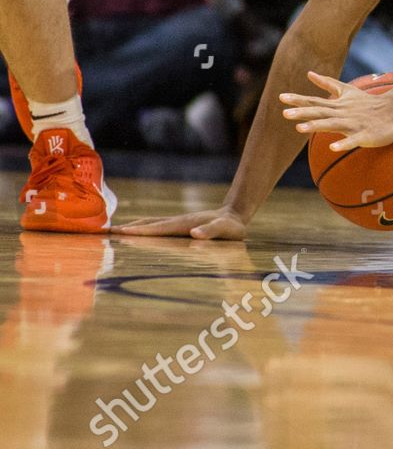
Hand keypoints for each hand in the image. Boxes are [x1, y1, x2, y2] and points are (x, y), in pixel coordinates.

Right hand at [111, 206, 247, 239]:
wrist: (235, 214)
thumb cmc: (231, 226)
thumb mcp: (226, 229)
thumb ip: (212, 232)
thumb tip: (195, 234)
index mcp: (182, 224)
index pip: (155, 229)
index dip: (137, 232)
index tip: (117, 233)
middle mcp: (175, 222)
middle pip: (146, 225)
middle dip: (125, 229)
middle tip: (101, 233)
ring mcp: (175, 222)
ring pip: (148, 224)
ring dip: (130, 228)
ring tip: (110, 232)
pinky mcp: (177, 225)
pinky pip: (154, 227)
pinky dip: (140, 228)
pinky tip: (134, 231)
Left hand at [280, 70, 392, 150]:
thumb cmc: (370, 102)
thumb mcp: (348, 91)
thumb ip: (328, 83)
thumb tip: (309, 73)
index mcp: (338, 105)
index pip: (315, 102)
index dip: (298, 100)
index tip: (281, 98)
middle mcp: (343, 113)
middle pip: (320, 112)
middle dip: (303, 113)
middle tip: (284, 114)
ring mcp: (354, 124)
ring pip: (333, 125)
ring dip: (316, 126)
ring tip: (300, 129)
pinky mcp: (366, 134)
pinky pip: (353, 140)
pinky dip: (343, 143)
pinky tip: (332, 148)